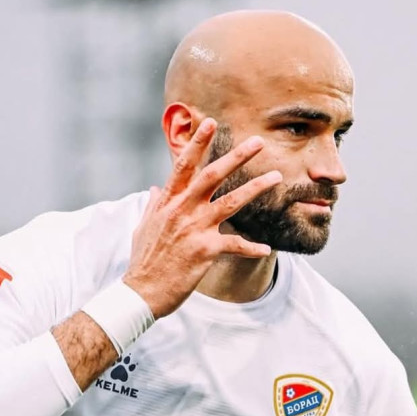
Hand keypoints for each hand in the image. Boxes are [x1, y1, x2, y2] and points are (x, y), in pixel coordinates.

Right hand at [123, 118, 281, 318]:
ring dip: (255, 187)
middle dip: (236, 156)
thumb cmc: (143, 261)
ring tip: (276, 176)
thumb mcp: (142, 228)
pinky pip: (234, 245)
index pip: (183, 165)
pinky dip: (251, 247)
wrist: (140, 292)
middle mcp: (182, 211)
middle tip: (257, 141)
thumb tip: (155, 189)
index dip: (197, 143)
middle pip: (212, 175)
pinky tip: (266, 247)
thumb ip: (152, 206)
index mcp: (168, 203)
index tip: (209, 123)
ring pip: (230, 202)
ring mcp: (194, 229)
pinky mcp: (204, 251)